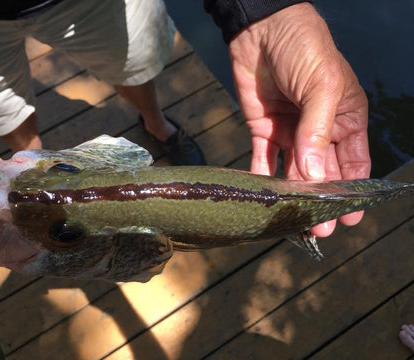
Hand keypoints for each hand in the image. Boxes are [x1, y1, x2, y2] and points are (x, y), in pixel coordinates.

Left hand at [229, 3, 370, 236]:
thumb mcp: (323, 85)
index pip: (353, 161)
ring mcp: (290, 130)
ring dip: (293, 195)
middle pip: (322, 172)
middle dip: (320, 200)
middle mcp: (318, 129)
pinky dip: (263, 177)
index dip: (352, 190)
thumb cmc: (305, 48)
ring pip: (293, 170)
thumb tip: (315, 175)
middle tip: (318, 230)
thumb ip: (317, 131)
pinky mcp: (263, 128)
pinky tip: (264, 196)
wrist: (262, 29)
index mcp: (344, 118)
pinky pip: (264, 158)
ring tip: (293, 221)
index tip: (350, 218)